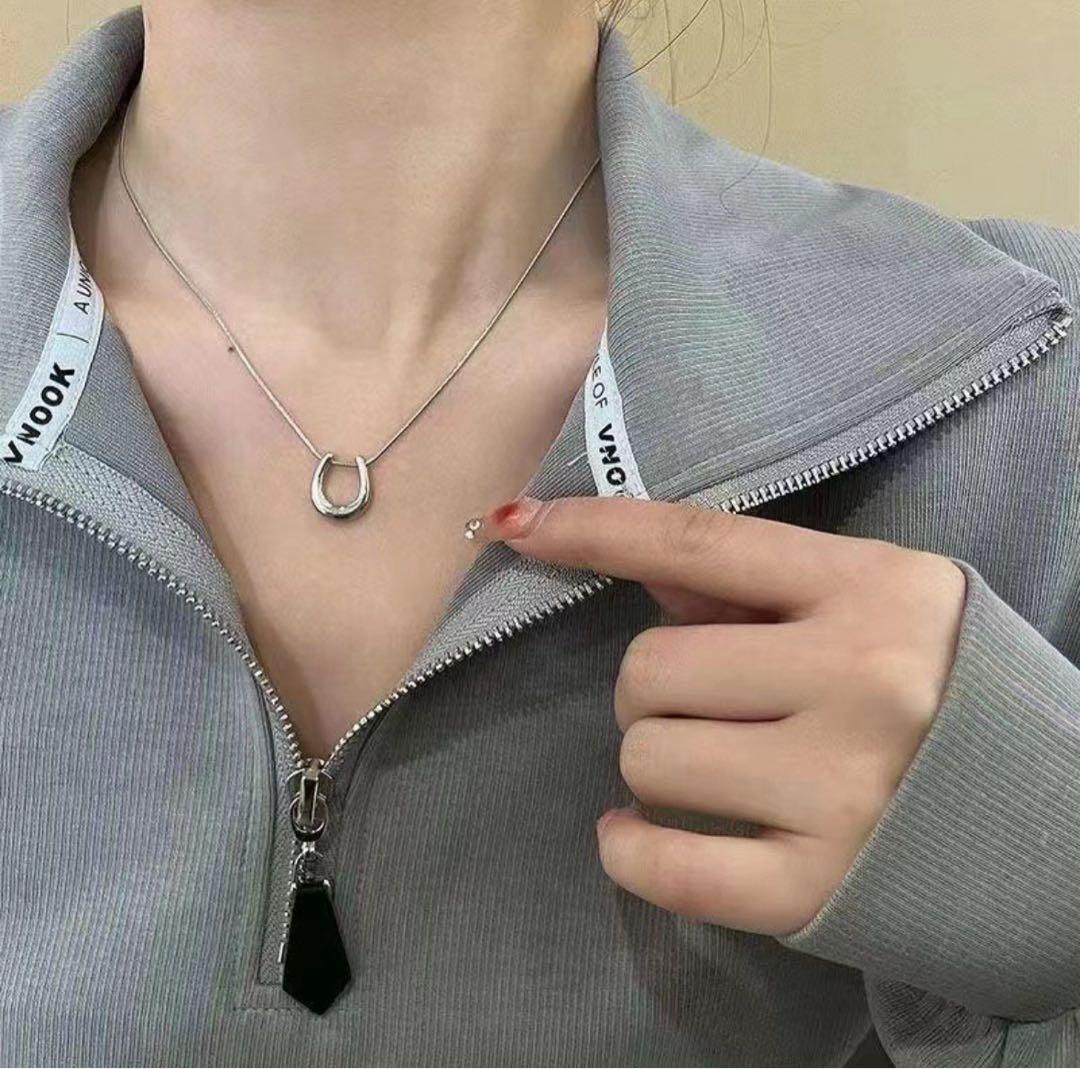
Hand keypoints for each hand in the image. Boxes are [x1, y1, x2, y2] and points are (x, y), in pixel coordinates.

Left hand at [478, 495, 966, 935]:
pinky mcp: (817, 887)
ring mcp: (839, 791)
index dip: (594, 528)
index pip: (699, 541)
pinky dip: (630, 850)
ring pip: (646, 758)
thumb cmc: (948, 692)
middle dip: (654, 689)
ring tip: (716, 767)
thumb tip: (639, 563)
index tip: (517, 521)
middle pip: (649, 669)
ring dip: (656, 762)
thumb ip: (761, 584)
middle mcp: (860, 683)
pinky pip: (664, 864)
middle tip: (710, 705)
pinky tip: (641, 835)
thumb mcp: (878, 604)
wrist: (1049, 824)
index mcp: (871, 591)